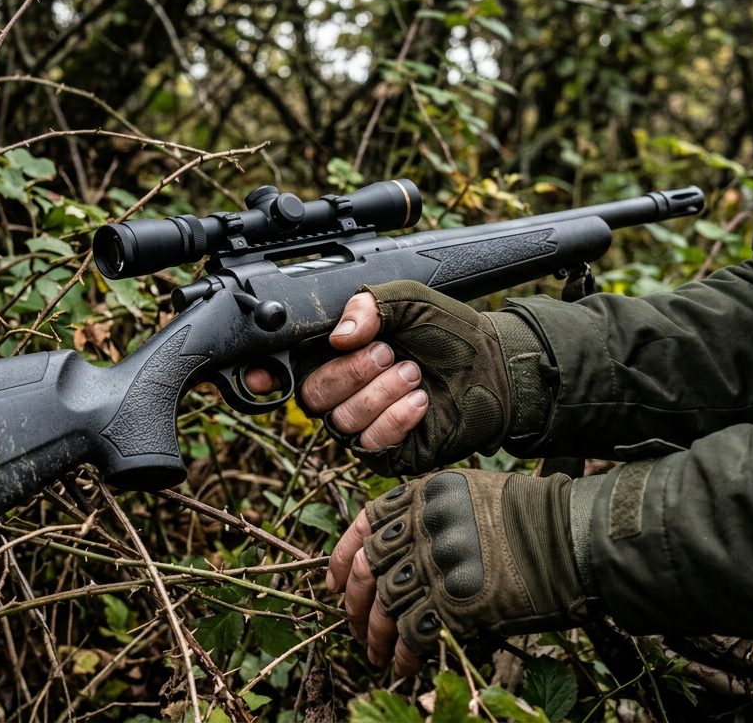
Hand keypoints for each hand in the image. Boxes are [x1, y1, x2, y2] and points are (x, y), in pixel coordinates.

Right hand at [254, 280, 545, 475]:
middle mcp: (341, 389)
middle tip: (388, 353)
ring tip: (414, 374)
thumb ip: (371, 306)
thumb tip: (339, 335)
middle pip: (311, 395)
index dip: (263, 374)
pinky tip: (420, 401)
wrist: (492, 368)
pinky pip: (369, 443)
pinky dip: (395, 419)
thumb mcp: (409, 301)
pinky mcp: (386, 450)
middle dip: (349, 373)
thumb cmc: (448, 332)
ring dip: (379, 394)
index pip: (283, 367)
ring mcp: (361, 422)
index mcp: (334, 351)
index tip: (260, 376)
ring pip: (340, 421)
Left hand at [327, 469, 585, 674]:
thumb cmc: (531, 517)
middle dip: (353, 604)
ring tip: (375, 655)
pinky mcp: (455, 603)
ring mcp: (437, 564)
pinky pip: (414, 633)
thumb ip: (428, 515)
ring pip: (385, 605)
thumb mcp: (469, 495)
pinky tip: (405, 666)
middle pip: (367, 569)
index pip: (364, 525)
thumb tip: (394, 550)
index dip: (341, 557)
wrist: (574, 538)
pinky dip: (405, 654)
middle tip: (352, 628)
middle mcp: (421, 526)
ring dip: (375, 636)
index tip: (332, 582)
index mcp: (422, 495)